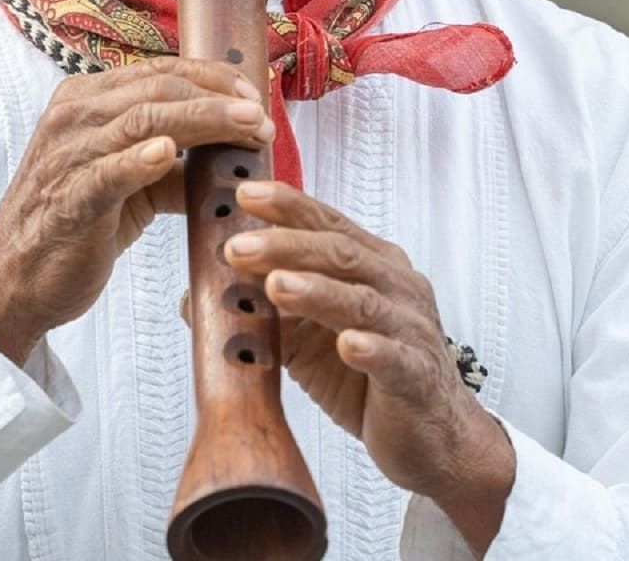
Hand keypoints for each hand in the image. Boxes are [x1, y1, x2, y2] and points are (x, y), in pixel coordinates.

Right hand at [0, 58, 274, 360]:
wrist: (17, 280)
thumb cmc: (75, 225)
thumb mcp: (129, 183)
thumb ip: (172, 164)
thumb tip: (232, 156)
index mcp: (86, 100)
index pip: (160, 71)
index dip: (213, 78)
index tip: (255, 95)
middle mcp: (73, 115)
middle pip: (159, 87)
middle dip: (219, 97)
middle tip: (261, 116)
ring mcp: (67, 154)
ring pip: (144, 119)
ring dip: (204, 120)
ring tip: (246, 127)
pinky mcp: (69, 198)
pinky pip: (109, 171)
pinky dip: (141, 159)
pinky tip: (169, 154)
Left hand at [225, 182, 514, 552]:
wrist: (431, 434)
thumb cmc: (370, 376)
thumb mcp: (308, 340)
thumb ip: (265, 311)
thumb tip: (197, 295)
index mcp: (373, 266)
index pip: (327, 225)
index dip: (288, 207)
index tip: (245, 193)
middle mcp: (397, 286)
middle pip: (342, 255)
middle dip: (287, 246)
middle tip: (238, 246)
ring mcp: (411, 329)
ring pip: (364, 301)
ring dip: (319, 291)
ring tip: (276, 285)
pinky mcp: (417, 375)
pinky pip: (394, 357)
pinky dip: (370, 348)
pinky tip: (346, 344)